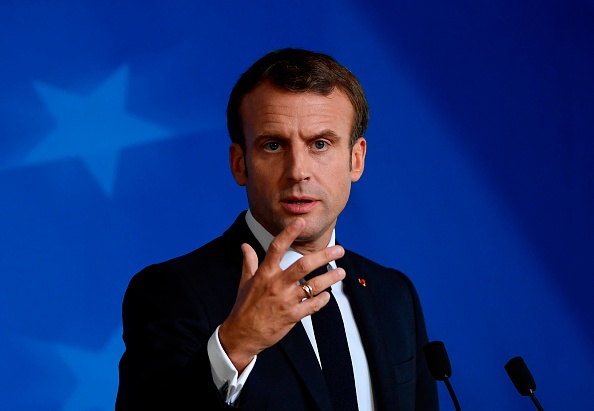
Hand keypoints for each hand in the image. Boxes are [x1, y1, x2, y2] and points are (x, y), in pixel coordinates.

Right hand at [218, 218, 344, 371]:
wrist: (242, 334)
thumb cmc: (244, 307)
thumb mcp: (245, 282)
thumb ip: (249, 262)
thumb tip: (245, 246)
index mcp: (265, 273)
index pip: (277, 248)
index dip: (289, 233)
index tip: (300, 222)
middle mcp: (277, 284)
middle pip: (304, 265)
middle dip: (324, 256)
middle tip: (339, 249)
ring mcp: (286, 301)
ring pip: (313, 286)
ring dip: (330, 278)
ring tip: (341, 272)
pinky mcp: (292, 316)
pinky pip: (312, 306)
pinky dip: (322, 300)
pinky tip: (328, 295)